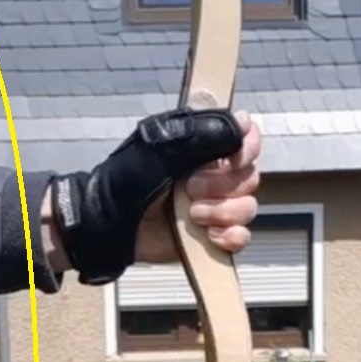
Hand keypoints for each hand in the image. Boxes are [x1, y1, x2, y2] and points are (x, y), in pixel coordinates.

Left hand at [134, 111, 260, 264]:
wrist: (110, 225)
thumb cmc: (127, 182)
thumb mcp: (161, 149)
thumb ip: (203, 134)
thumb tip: (242, 124)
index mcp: (205, 147)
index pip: (248, 139)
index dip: (247, 148)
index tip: (233, 156)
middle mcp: (215, 175)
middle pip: (250, 176)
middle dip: (221, 185)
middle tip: (188, 189)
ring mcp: (215, 206)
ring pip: (248, 207)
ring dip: (222, 211)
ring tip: (192, 215)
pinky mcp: (211, 236)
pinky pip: (241, 236)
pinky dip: (231, 237)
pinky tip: (210, 236)